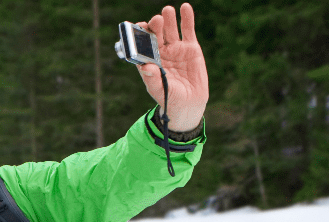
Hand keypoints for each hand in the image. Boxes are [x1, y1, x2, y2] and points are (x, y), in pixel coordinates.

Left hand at [135, 3, 208, 131]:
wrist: (188, 103)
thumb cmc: (169, 98)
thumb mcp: (159, 90)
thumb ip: (152, 79)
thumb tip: (145, 67)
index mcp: (149, 60)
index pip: (142, 45)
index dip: (139, 35)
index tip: (138, 28)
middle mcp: (160, 52)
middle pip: (156, 34)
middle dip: (155, 26)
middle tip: (155, 20)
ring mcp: (175, 48)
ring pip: (170, 30)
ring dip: (168, 19)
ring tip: (167, 10)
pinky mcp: (190, 47)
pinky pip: (187, 30)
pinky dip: (187, 18)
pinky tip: (185, 7)